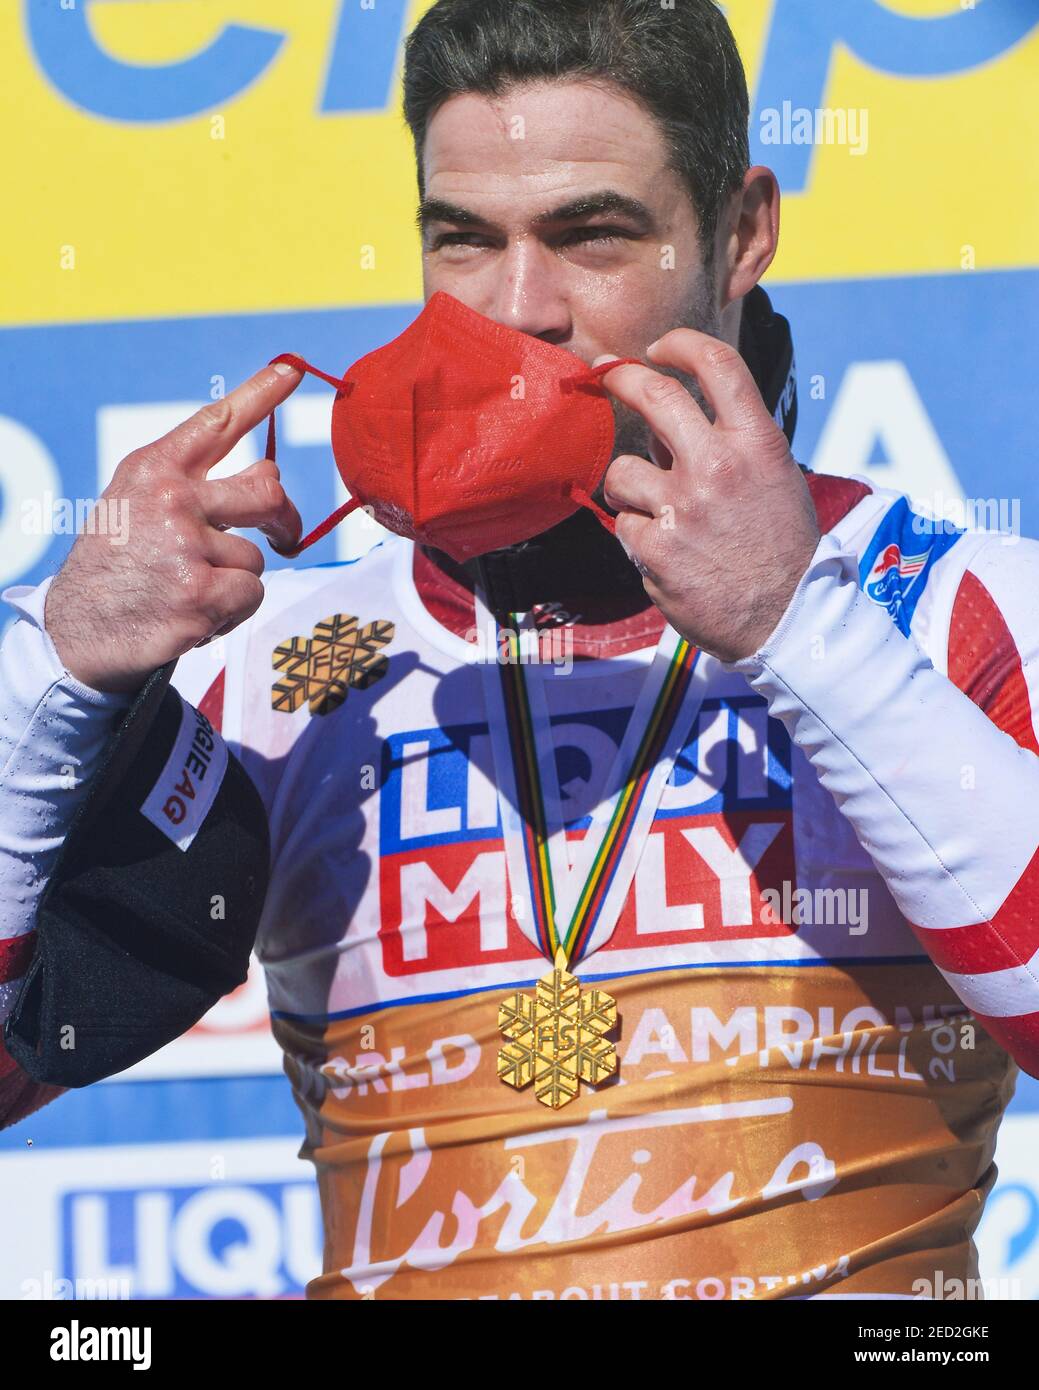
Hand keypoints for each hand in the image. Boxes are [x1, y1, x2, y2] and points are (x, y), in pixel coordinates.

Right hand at [45, 362, 303, 693]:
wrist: (78, 631)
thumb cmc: (118, 565)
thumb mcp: (135, 505)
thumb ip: (192, 485)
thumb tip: (267, 475)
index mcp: (153, 470)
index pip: (218, 423)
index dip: (261, 392)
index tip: (292, 368)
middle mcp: (171, 501)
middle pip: (265, 490)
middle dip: (283, 517)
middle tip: (286, 535)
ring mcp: (186, 548)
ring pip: (256, 556)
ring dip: (234, 579)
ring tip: (189, 589)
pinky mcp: (200, 595)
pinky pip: (251, 594)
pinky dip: (231, 610)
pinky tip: (193, 614)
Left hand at [597, 331, 819, 662]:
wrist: (787, 618)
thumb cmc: (781, 549)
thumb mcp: (774, 480)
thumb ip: (727, 447)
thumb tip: (664, 428)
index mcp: (757, 443)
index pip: (717, 364)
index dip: (680, 344)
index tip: (659, 348)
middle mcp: (718, 465)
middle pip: (654, 395)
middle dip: (622, 379)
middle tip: (609, 377)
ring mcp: (683, 506)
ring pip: (622, 471)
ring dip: (626, 485)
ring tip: (647, 505)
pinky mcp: (656, 547)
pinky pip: (624, 526)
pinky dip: (637, 537)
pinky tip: (664, 552)